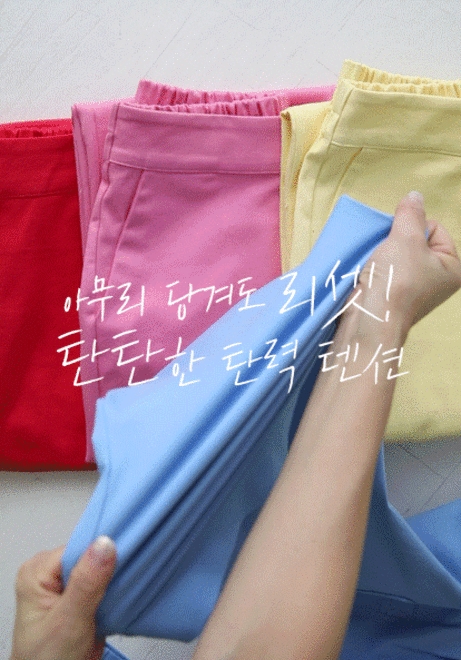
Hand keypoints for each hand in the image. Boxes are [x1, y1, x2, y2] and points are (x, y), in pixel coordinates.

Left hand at [10, 536, 115, 659]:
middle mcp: (50, 576)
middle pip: (91, 557)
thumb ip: (86, 583)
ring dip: (114, 582)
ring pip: (100, 570)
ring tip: (117, 595)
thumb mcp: (68, 621)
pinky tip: (118, 600)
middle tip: (119, 586)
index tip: (122, 560)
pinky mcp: (81, 600)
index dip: (101, 555)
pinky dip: (114, 592)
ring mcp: (66, 588)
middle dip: (109, 570)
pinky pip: (104, 585)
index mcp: (37, 572)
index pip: (78, 547)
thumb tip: (104, 544)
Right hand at [345, 191, 460, 336]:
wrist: (370, 319)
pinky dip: (376, 265)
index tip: (400, 243)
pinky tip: (368, 267)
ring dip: (383, 251)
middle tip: (386, 250)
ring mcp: (414, 289)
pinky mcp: (393, 295)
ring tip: (375, 259)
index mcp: (453, 268)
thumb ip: (410, 213)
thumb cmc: (396, 280)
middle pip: (416, 240)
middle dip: (397, 240)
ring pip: (398, 254)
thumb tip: (415, 196)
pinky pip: (386, 269)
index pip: (435, 228)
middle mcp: (437, 280)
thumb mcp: (406, 237)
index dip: (414, 227)